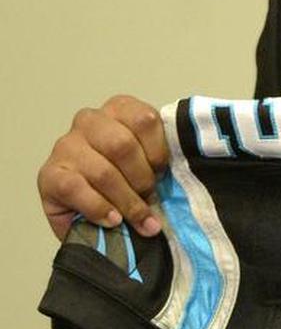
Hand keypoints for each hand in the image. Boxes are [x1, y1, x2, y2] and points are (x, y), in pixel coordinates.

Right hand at [37, 95, 168, 242]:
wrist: (90, 214)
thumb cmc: (126, 183)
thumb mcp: (150, 164)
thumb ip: (162, 160)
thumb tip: (183, 174)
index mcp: (119, 109)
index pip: (145, 119)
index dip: (158, 152)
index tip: (162, 173)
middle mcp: (89, 121)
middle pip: (122, 146)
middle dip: (142, 179)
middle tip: (148, 197)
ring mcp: (66, 146)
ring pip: (103, 172)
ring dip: (126, 201)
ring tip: (138, 218)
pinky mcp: (49, 174)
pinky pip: (77, 189)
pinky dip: (100, 208)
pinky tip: (112, 220)